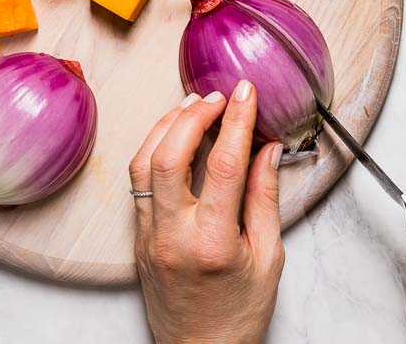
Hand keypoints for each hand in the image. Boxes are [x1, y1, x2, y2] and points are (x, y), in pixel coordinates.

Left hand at [129, 81, 283, 343]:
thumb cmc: (238, 314)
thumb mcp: (268, 258)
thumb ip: (265, 198)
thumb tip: (267, 147)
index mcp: (212, 243)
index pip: (222, 165)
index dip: (236, 120)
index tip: (245, 91)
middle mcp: (173, 235)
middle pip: (170, 154)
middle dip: (194, 114)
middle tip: (217, 95)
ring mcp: (149, 235)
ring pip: (144, 162)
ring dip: (167, 124)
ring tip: (193, 103)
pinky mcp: (138, 236)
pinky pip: (138, 181)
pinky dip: (154, 148)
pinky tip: (173, 133)